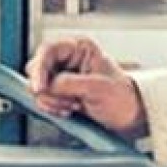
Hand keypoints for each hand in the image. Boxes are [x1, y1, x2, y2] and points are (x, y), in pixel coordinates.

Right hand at [26, 38, 147, 137]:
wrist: (129, 117)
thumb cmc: (123, 98)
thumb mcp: (98, 88)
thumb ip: (69, 83)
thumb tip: (47, 85)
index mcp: (79, 49)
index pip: (48, 51)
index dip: (40, 68)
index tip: (40, 87)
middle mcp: (68, 60)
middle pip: (37, 69)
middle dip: (49, 88)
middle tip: (66, 99)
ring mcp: (62, 77)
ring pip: (38, 87)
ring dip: (53, 101)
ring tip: (73, 105)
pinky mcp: (59, 93)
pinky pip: (43, 100)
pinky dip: (53, 108)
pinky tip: (69, 109)